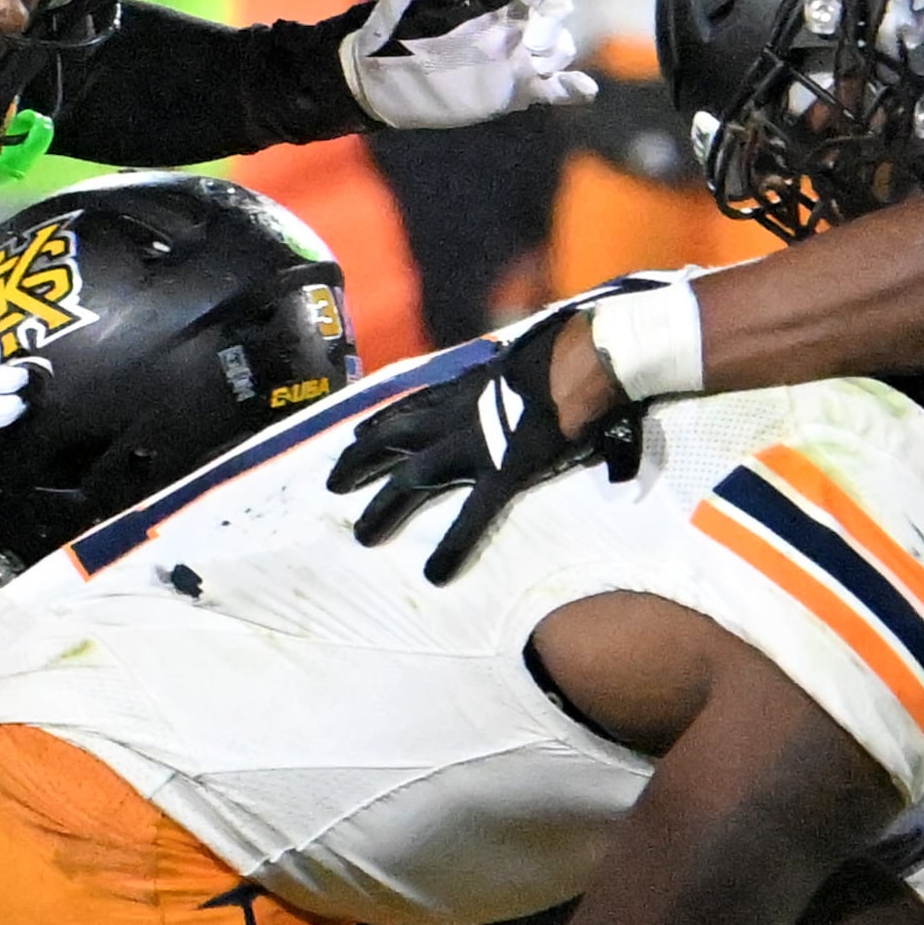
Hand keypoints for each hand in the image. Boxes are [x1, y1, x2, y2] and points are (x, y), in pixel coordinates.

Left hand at [328, 306, 639, 583]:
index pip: (412, 404)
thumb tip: (530, 382)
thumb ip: (516, 376)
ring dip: (383, 506)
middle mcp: (460, 412)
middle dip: (359, 462)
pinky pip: (470, 515)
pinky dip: (451, 546)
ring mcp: (476, 443)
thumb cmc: (572, 351)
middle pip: (395, 437)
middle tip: (333, 486)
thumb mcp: (527, 358)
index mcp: (469, 385)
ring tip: (362, 536)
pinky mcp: (503, 472)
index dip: (381, 423)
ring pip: (413, 477)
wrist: (590, 355)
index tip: (357, 437)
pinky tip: (434, 573)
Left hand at [339, 0, 596, 129]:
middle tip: (531, 44)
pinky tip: (585, 92)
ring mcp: (515, 56)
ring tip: (537, 66)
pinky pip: (555, 89)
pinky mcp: (516, 91)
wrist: (376, 79)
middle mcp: (508, 20)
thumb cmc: (389, 27)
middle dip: (551, 21)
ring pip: (560, 46)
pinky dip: (576, 90)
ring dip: (560, 52)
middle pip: (554, 9)